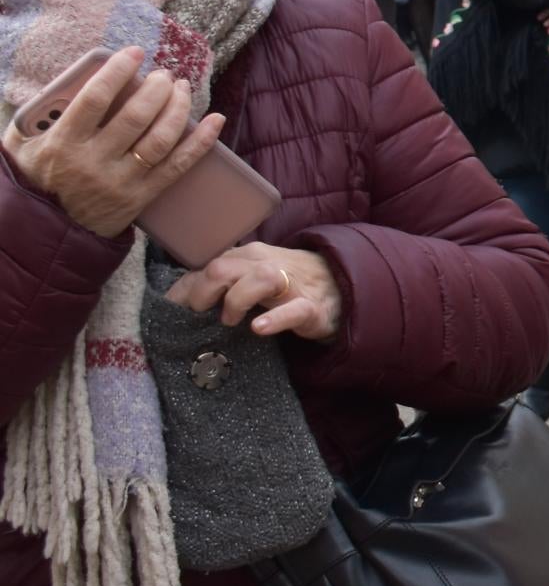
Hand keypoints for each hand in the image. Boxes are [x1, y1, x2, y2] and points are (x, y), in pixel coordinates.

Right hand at [2, 48, 223, 238]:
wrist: (46, 232)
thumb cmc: (35, 179)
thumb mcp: (22, 145)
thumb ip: (38, 115)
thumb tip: (66, 81)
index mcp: (63, 144)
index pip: (94, 99)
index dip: (117, 72)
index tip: (134, 53)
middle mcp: (93, 162)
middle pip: (135, 117)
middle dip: (156, 89)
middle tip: (163, 74)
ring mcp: (120, 181)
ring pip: (160, 138)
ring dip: (178, 108)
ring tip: (180, 87)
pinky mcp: (141, 197)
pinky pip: (178, 166)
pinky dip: (201, 142)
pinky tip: (215, 120)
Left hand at [165, 241, 343, 343]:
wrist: (341, 285)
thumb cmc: (287, 284)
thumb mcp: (251, 277)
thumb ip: (220, 283)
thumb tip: (178, 297)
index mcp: (248, 257)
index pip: (207, 266)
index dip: (183, 291)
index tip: (170, 313)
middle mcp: (266, 264)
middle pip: (223, 269)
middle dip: (202, 294)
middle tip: (199, 317)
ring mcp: (291, 284)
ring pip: (258, 278)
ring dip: (235, 300)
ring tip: (230, 321)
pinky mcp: (311, 307)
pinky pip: (293, 310)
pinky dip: (274, 318)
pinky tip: (258, 328)